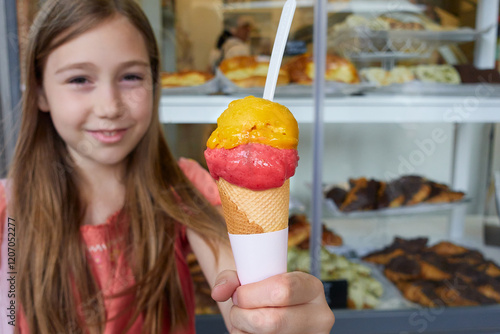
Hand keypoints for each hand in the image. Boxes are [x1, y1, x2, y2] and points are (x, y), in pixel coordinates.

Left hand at [212, 270, 334, 333]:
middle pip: (272, 321)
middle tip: (238, 309)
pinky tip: (252, 332)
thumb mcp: (252, 277)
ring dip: (242, 329)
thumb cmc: (263, 292)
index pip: (282, 290)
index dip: (251, 294)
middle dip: (243, 314)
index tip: (239, 293)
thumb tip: (218, 292)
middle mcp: (319, 316)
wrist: (276, 309)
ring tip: (245, 320)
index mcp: (313, 287)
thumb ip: (231, 278)